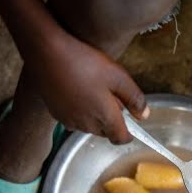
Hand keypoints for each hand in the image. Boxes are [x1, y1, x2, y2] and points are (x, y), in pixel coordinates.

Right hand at [30, 30, 147, 143]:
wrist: (47, 53)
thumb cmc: (84, 63)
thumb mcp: (118, 76)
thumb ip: (135, 98)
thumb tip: (144, 115)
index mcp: (105, 118)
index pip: (121, 138)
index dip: (129, 131)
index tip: (131, 118)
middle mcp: (86, 125)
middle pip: (105, 131)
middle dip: (111, 118)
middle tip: (110, 92)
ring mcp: (69, 121)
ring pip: (89, 125)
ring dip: (95, 114)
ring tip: (92, 87)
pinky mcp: (56, 114)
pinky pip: (74, 118)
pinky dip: (79, 109)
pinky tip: (77, 88)